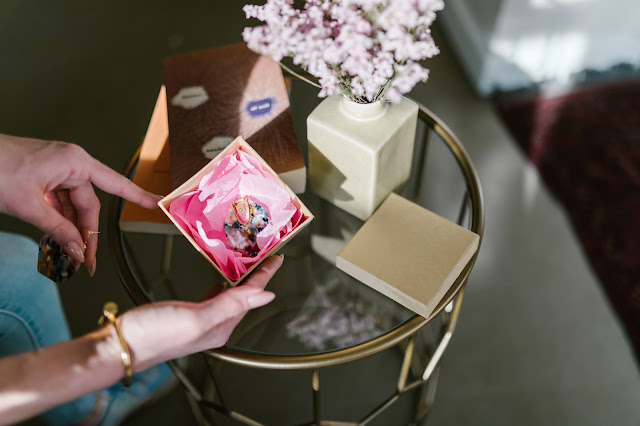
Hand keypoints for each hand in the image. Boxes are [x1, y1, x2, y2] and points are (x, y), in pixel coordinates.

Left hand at [0, 134, 159, 273]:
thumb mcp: (30, 205)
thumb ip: (57, 229)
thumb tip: (78, 249)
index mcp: (75, 162)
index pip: (115, 184)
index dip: (137, 196)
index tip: (156, 203)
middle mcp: (70, 165)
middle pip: (88, 205)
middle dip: (86, 234)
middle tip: (86, 262)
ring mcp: (55, 171)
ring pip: (72, 208)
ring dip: (70, 232)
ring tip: (68, 257)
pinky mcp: (42, 178)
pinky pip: (58, 204)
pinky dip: (57, 223)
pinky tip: (56, 242)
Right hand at [120, 255, 282, 370]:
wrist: (118, 347)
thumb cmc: (153, 335)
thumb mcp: (196, 318)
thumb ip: (230, 306)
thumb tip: (267, 296)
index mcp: (221, 327)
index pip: (250, 297)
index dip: (264, 276)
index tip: (277, 258)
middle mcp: (214, 327)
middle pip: (243, 297)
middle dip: (256, 276)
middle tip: (265, 255)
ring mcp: (199, 323)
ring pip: (229, 298)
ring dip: (240, 281)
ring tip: (247, 264)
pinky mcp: (184, 318)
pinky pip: (211, 299)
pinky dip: (219, 286)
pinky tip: (218, 282)